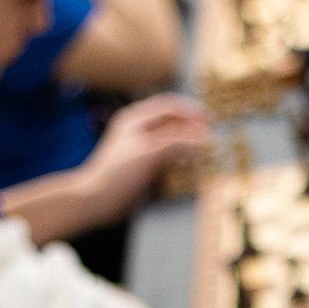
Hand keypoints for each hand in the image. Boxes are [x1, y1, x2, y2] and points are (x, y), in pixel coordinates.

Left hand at [60, 95, 209, 228]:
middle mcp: (139, 131)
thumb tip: (203, 137)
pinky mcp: (144, 167)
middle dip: (192, 127)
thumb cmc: (119, 173)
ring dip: (188, 143)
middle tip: (211, 135)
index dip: (190, 111)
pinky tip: (189, 165)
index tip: (210, 119)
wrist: (97, 201)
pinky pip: (167, 158)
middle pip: (171, 122)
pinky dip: (181, 159)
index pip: (168, 106)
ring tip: (204, 150)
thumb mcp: (149, 153)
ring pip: (171, 140)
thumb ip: (177, 142)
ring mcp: (142, 149)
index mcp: (136, 119)